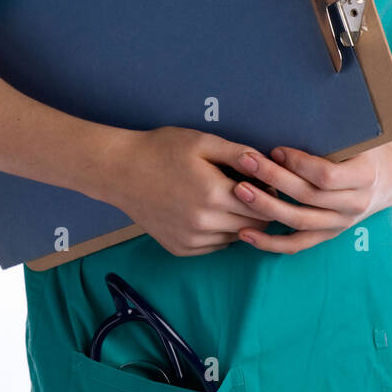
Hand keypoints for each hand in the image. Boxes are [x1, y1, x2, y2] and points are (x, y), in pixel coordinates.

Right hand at [110, 125, 283, 256]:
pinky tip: (208, 212)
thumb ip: (239, 154)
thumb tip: (270, 166)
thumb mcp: (203, 142)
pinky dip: (219, 232)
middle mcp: (204, 223)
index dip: (269, 195)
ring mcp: (191, 240)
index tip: (265, 183)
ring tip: (225, 199)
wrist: (120, 171)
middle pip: (252, 226)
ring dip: (238, 222)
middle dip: (257, 210)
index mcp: (214, 195)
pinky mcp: (180, 249)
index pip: (263, 207)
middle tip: (247, 190)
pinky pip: (215, 246)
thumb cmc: (162, 150)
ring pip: (235, 238)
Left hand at [228, 139, 391, 253]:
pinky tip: (245, 233)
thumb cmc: (368, 148)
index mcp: (365, 176)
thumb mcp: (362, 135)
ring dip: (266, 208)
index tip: (276, 149)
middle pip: (308, 197)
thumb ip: (335, 130)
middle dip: (274, 179)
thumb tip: (297, 106)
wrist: (390, 177)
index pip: (327, 176)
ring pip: (299, 221)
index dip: (299, 164)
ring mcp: (341, 223)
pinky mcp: (328, 234)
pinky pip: (297, 244)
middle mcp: (355, 204)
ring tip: (239, 191)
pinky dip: (270, 243)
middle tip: (246, 161)